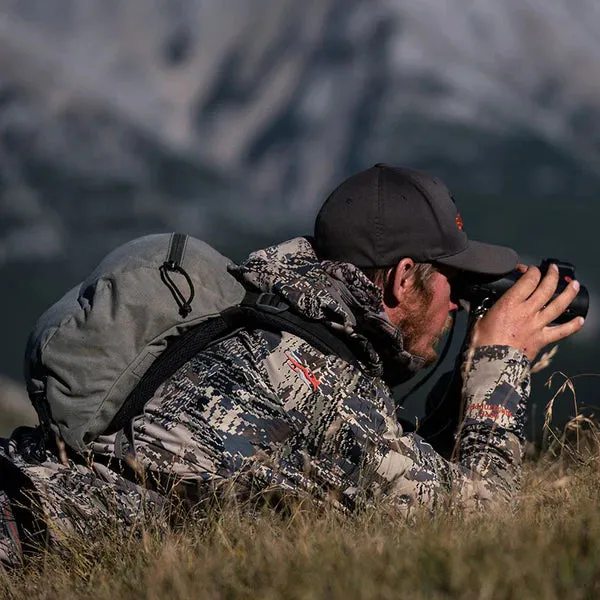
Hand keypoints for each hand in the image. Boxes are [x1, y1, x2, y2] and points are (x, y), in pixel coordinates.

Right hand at [470, 263, 584, 361]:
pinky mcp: (542, 339)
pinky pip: (561, 331)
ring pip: (558, 305)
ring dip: (568, 293)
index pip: (528, 281)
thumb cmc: (482, 343)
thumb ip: (487, 309)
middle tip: (553, 270)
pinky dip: (572, 326)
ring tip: (573, 284)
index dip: (532, 271)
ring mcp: (537, 325)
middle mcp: (527, 312)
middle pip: (545, 289)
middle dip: (551, 276)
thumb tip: (484, 306)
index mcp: (510, 304)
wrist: (492, 364)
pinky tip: (580, 320)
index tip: (531, 270)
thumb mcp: (480, 319)